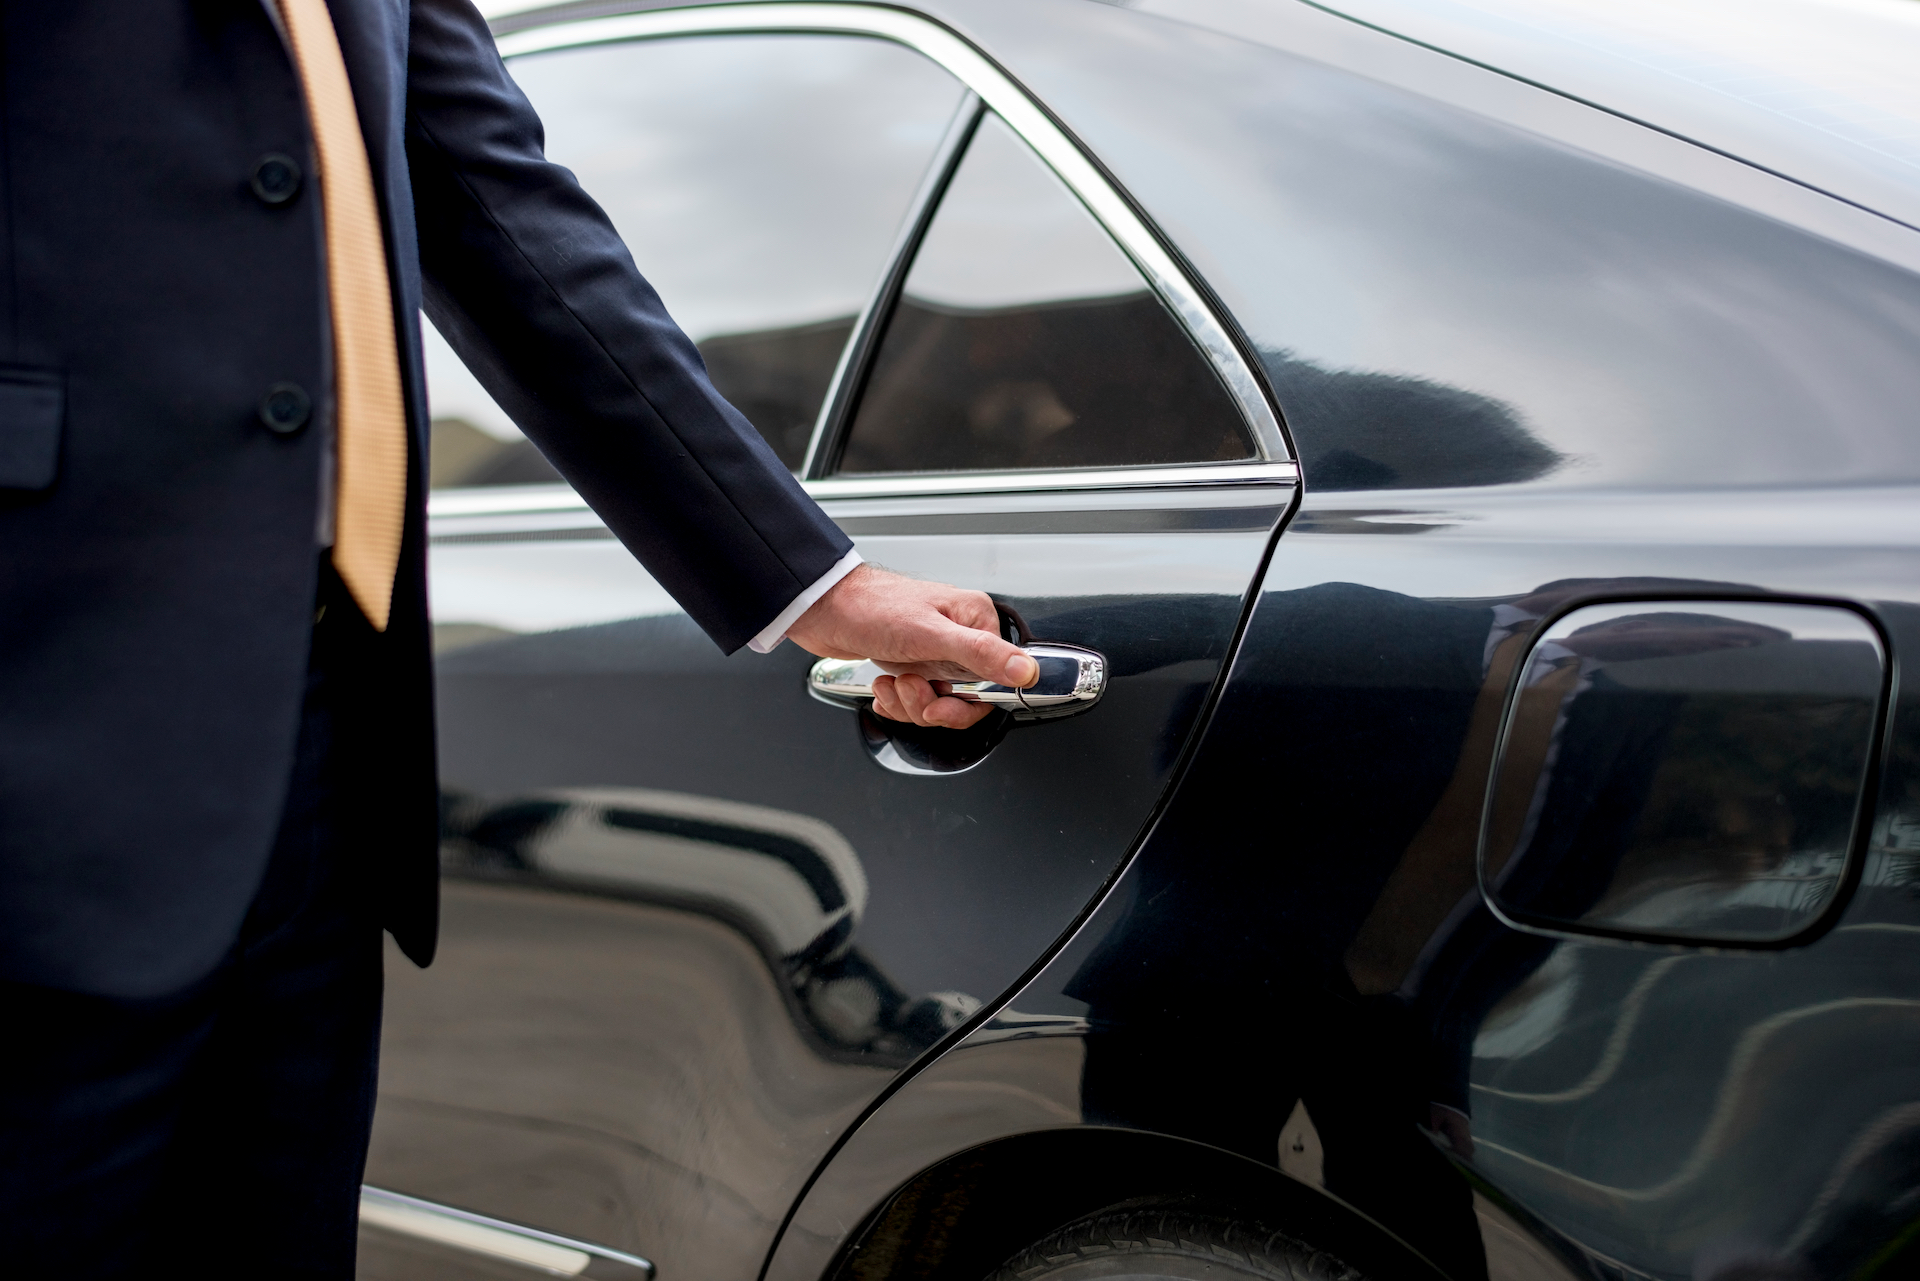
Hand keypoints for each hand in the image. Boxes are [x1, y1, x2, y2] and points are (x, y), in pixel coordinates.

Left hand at [786, 564, 1036, 728]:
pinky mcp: (912, 663)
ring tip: (891, 683)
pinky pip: (917, 700)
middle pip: (966, 697)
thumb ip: (980, 654)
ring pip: (938, 702)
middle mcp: (958, 636)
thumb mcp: (929, 635)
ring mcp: (934, 651)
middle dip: (932, 704)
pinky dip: (898, 702)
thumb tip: (1025, 670)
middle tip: (910, 690)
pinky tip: (883, 687)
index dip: (967, 703)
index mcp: (974, 621)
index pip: (996, 681)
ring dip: (910, 703)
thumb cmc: (870, 608)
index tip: (941, 704)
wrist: (822, 609)